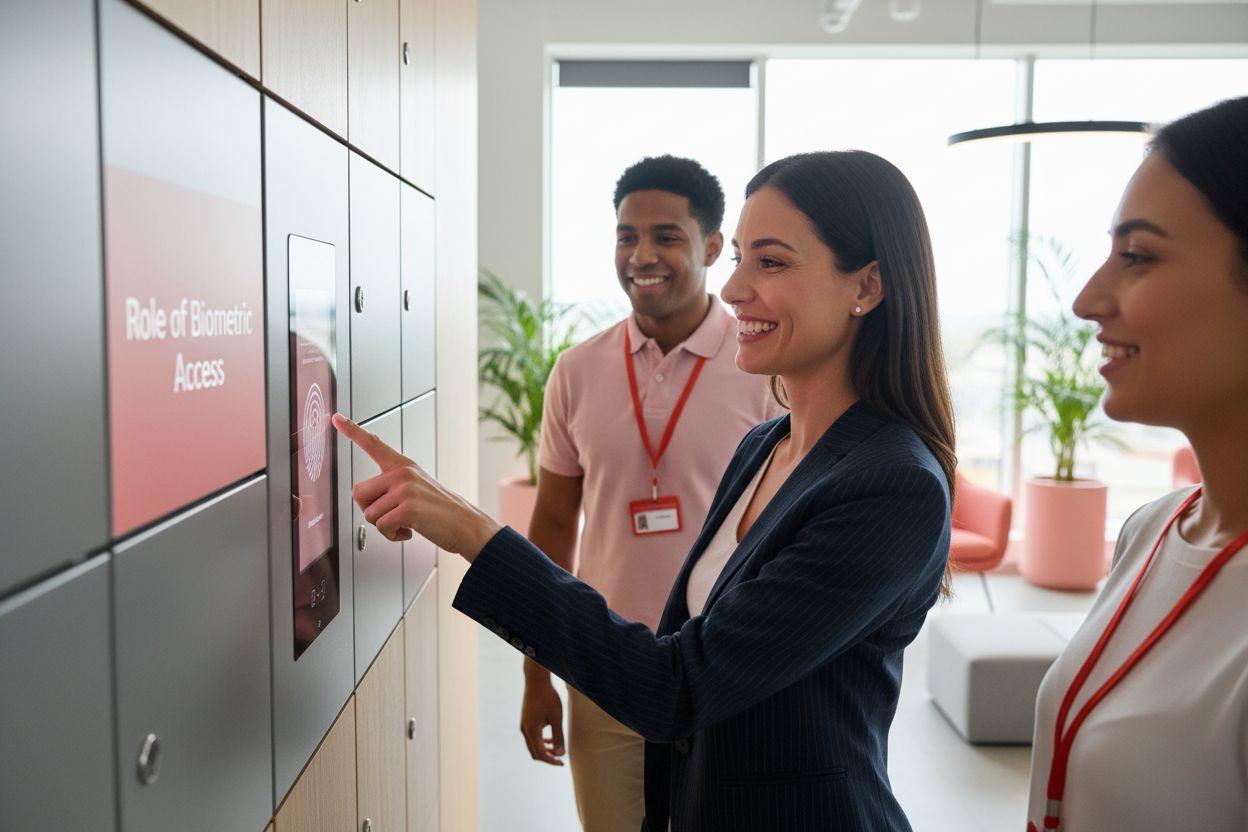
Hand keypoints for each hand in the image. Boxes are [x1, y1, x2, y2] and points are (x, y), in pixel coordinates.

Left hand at [332, 413, 500, 560]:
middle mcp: (402, 473)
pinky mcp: (408, 507)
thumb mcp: (417, 487)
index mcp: (403, 465)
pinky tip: (408, 531)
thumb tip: (366, 499)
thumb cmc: (440, 511)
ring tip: (405, 523)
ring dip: (384, 527)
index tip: (336, 418)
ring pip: (369, 514)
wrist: (466, 524)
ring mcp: (405, 488)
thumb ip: (392, 486)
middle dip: (371, 511)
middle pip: (358, 493)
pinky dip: (392, 535)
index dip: (352, 430)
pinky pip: (381, 527)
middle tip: (392, 516)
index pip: (373, 443)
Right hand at [520, 675, 565, 765]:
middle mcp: (525, 730)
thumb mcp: (556, 717)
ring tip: (556, 750)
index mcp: (532, 730)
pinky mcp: (525, 721)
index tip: (562, 763)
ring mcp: (523, 726)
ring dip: (544, 750)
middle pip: (534, 752)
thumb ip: (558, 736)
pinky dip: (540, 742)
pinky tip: (550, 739)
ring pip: (532, 745)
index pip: (541, 754)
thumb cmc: (548, 697)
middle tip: (560, 759)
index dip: (551, 761)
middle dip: (547, 758)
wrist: (536, 681)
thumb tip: (560, 754)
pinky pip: (531, 738)